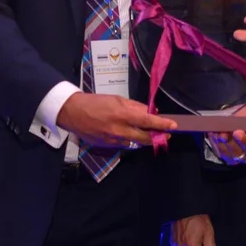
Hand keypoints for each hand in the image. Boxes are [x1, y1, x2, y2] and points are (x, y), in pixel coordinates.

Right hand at [57, 92, 176, 147]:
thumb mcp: (116, 99)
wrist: (72, 113)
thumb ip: (134, 107)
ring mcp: (112, 140)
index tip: (173, 126)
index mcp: (122, 114)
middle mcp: (119, 130)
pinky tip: (126, 132)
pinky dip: (128, 138)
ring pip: (134, 142)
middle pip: (144, 138)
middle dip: (156, 137)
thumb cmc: (95, 102)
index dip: (162, 124)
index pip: (147, 121)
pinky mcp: (107, 146)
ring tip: (147, 132)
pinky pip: (123, 144)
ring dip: (142, 138)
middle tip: (165, 134)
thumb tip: (149, 111)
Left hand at [209, 103, 245, 164]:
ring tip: (224, 135)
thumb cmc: (242, 115)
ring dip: (231, 143)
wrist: (224, 121)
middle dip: (244, 141)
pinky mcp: (230, 158)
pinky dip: (221, 145)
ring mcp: (242, 155)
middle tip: (238, 132)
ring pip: (239, 153)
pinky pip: (226, 154)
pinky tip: (218, 137)